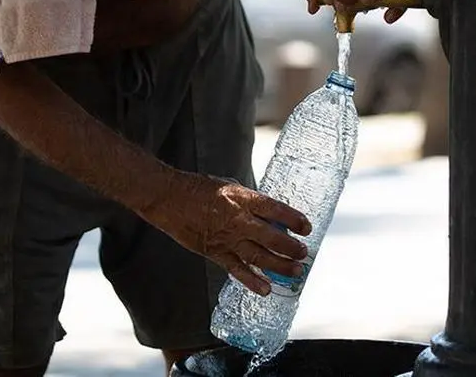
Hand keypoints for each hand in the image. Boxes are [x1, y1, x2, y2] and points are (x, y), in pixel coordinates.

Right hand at [142, 173, 311, 295]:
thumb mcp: (229, 187)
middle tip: (303, 253)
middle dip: (290, 247)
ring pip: (258, 256)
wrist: (168, 198)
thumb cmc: (198, 189)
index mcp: (242, 199)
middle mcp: (236, 219)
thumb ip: (248, 201)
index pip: (274, 209)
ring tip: (295, 271)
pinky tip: (266, 289)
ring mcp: (226, 238)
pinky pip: (236, 269)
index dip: (293, 219)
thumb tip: (268, 214)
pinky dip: (252, 281)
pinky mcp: (214, 252)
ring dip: (279, 265)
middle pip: (271, 236)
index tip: (306, 227)